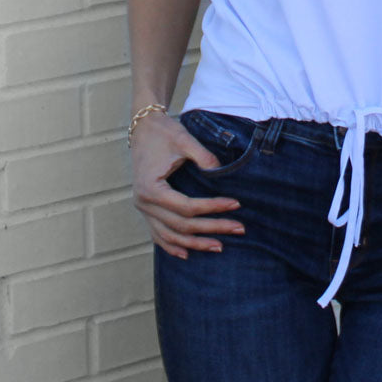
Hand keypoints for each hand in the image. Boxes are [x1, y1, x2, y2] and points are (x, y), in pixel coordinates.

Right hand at [131, 111, 245, 258]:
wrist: (144, 127)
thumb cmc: (164, 132)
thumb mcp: (184, 140)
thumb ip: (204, 156)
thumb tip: (222, 172)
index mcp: (151, 188)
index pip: (187, 207)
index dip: (213, 208)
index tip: (235, 204)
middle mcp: (144, 203)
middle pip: (181, 225)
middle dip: (211, 228)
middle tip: (238, 228)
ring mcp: (143, 209)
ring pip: (170, 235)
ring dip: (195, 244)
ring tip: (219, 246)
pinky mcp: (145, 209)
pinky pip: (157, 234)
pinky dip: (171, 246)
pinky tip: (186, 254)